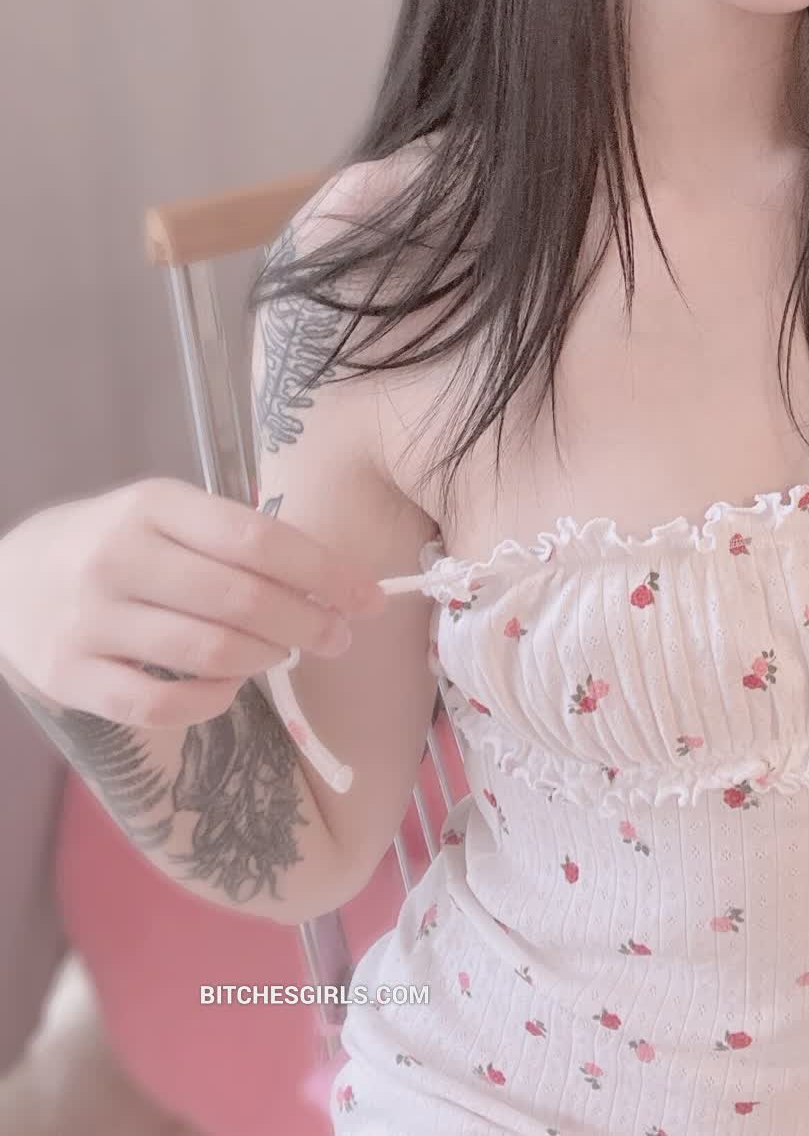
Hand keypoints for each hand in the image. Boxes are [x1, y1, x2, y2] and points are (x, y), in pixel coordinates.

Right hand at [0, 480, 385, 729]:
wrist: (9, 579)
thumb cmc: (115, 542)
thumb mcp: (166, 517)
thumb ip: (236, 542)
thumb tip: (331, 581)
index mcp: (153, 506)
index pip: (258, 539)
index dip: (325, 571)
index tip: (369, 596)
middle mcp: (119, 559)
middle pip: (241, 599)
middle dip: (309, 622)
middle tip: (340, 634)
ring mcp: (90, 621)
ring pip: (208, 653)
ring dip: (268, 657)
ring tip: (286, 652)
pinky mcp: (70, 678)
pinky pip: (160, 705)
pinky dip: (211, 700)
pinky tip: (230, 687)